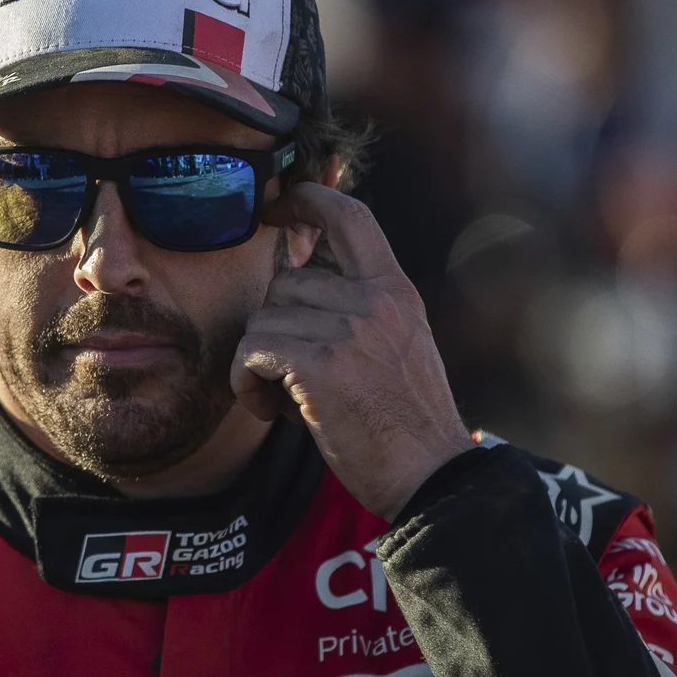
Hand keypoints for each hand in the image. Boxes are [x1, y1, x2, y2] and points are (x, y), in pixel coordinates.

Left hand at [233, 182, 474, 520]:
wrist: (430, 476)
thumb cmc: (407, 423)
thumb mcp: (400, 346)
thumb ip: (360, 310)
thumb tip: (298, 284)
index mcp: (395, 290)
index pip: (351, 215)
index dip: (307, 199)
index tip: (276, 210)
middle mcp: (374, 300)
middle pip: (284, 283)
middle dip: (276, 331)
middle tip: (294, 380)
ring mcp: (347, 330)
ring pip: (262, 321)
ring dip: (259, 365)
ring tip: (289, 402)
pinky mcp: (318, 365)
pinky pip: (251, 353)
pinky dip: (247, 384)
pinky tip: (273, 412)